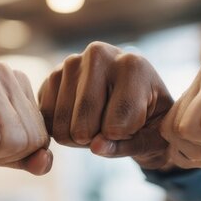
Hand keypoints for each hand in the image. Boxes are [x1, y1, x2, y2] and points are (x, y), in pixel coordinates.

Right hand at [38, 42, 173, 168]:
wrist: (135, 97)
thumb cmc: (150, 121)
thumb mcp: (154, 138)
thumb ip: (130, 146)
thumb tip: (95, 146)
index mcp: (132, 65)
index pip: (116, 126)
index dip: (124, 138)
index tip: (138, 124)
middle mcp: (98, 54)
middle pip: (84, 126)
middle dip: (96, 140)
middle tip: (112, 126)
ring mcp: (71, 63)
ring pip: (62, 127)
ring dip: (78, 138)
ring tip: (97, 120)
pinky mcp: (52, 75)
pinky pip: (47, 121)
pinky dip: (61, 130)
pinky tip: (79, 117)